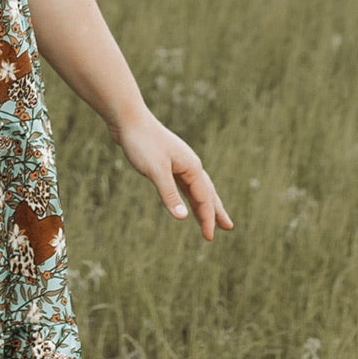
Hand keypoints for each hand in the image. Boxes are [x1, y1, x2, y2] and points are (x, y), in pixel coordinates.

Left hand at [117, 112, 232, 240]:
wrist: (129, 120)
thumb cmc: (142, 143)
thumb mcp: (156, 171)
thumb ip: (169, 194)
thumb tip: (183, 218)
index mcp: (192, 167)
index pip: (204, 199)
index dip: (208, 219)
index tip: (209, 238)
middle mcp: (190, 165)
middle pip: (208, 193)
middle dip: (217, 211)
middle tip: (229, 227)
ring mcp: (180, 164)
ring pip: (197, 189)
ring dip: (204, 205)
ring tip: (211, 218)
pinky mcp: (168, 164)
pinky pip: (185, 185)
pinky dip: (190, 196)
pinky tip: (188, 201)